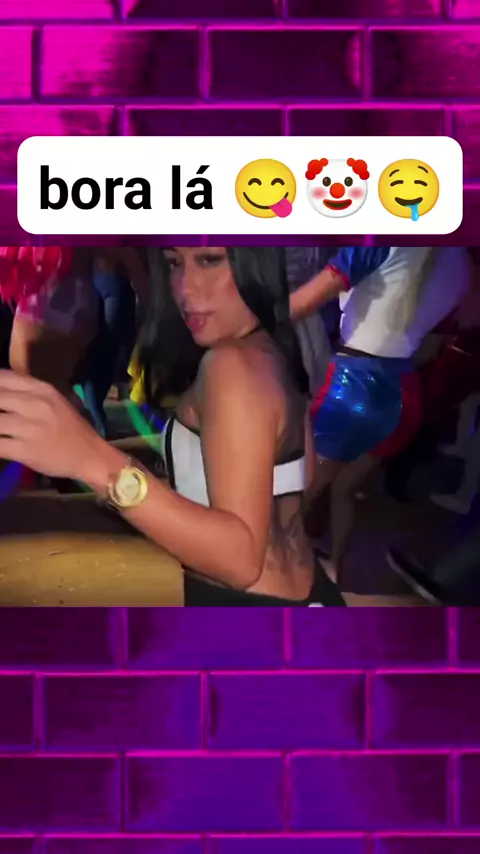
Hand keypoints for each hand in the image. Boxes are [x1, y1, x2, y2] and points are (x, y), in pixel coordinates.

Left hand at [0, 370, 120, 484]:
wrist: (91, 456)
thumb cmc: (72, 429)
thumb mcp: (54, 402)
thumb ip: (27, 393)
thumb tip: (2, 390)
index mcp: (42, 390)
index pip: (4, 378)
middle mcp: (35, 404)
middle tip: (0, 416)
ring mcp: (30, 428)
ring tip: (0, 428)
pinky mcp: (25, 450)